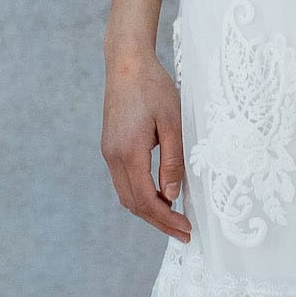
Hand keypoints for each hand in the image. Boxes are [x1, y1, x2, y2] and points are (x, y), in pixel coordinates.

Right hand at [101, 52, 190, 241]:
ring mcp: (108, 152)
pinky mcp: (110, 147)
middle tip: (183, 233)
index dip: (166, 219)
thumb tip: (173, 196)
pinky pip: (123, 181)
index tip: (186, 228)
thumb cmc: (153, 87)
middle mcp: (113, 156)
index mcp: (128, 152)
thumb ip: (172, 161)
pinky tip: (159, 195)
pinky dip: (141, 195)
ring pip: (126, 195)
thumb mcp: (173, 122)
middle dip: (158, 222)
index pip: (146, 199)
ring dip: (149, 211)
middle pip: (133, 203)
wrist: (126, 63)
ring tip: (173, 219)